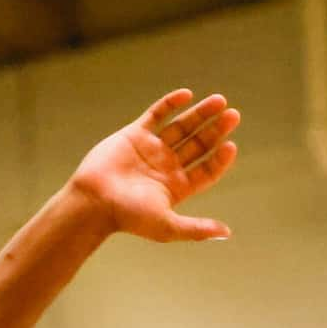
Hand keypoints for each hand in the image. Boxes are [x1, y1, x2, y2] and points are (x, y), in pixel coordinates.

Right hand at [68, 89, 239, 242]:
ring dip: (200, 114)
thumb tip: (226, 233)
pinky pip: (156, 115)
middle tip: (233, 115)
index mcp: (177, 186)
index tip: (231, 146)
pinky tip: (187, 94)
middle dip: (216, 130)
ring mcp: (151, 149)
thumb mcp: (167, 226)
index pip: (206, 169)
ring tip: (220, 101)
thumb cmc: (128, 217)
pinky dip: (171, 104)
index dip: (220, 158)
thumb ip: (197, 229)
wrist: (93, 201)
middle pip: (198, 144)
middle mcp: (167, 166)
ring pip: (182, 126)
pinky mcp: (134, 135)